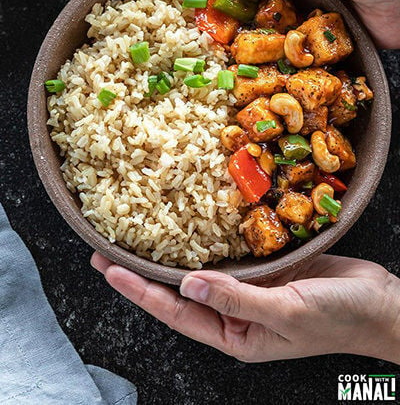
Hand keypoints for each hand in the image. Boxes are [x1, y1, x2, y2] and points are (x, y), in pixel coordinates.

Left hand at [91, 252, 399, 363]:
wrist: (378, 303)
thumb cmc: (337, 318)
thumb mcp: (286, 314)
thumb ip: (237, 301)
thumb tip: (187, 284)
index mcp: (235, 333)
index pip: (176, 312)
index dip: (140, 290)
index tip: (110, 269)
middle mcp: (236, 311)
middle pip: (181, 289)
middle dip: (146, 270)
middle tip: (110, 248)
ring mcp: (250, 286)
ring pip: (203, 267)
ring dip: (173, 251)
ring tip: (142, 231)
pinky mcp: (267, 265)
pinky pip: (231, 250)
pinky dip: (210, 236)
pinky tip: (193, 219)